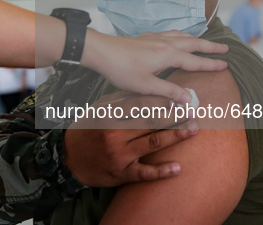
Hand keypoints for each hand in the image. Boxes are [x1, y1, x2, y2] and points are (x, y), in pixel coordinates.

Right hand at [63, 91, 197, 187]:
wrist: (68, 158)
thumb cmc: (87, 130)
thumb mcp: (99, 109)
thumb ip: (121, 101)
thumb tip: (147, 89)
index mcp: (109, 115)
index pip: (140, 104)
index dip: (162, 100)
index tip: (180, 97)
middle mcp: (114, 134)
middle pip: (150, 122)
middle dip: (174, 116)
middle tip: (193, 112)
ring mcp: (119, 155)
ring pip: (152, 143)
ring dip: (175, 136)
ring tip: (193, 129)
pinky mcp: (121, 174)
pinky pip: (144, 173)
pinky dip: (162, 171)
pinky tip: (177, 168)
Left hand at [82, 29, 227, 103]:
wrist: (101, 51)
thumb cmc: (122, 70)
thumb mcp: (146, 86)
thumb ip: (169, 91)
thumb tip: (190, 99)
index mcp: (169, 55)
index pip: (195, 61)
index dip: (211, 64)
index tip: (226, 65)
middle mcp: (166, 43)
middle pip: (193, 44)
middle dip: (210, 47)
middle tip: (226, 48)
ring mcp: (156, 38)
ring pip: (183, 36)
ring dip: (197, 39)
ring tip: (206, 42)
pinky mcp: (147, 37)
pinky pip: (171, 33)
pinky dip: (182, 34)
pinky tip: (178, 37)